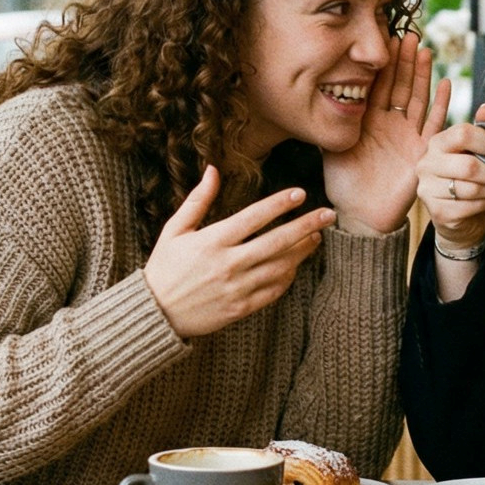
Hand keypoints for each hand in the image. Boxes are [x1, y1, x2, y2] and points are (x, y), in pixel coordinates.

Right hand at [144, 166, 336, 338]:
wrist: (156, 314)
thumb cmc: (164, 267)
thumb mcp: (174, 230)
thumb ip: (198, 200)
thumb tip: (213, 170)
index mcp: (212, 241)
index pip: (253, 218)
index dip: (279, 204)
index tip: (300, 194)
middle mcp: (228, 264)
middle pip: (276, 241)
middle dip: (306, 226)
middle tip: (328, 214)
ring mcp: (237, 288)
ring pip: (280, 267)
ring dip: (302, 251)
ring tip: (317, 236)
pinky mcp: (241, 308)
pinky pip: (273, 291)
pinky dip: (288, 277)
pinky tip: (296, 264)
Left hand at [322, 33, 449, 234]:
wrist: (362, 215)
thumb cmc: (345, 185)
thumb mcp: (331, 148)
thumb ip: (330, 123)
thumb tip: (316, 96)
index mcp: (369, 121)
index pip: (378, 86)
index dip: (383, 64)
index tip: (385, 40)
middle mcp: (390, 124)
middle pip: (399, 86)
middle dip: (403, 61)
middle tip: (408, 34)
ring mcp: (408, 136)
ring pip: (416, 98)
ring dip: (421, 75)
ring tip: (424, 50)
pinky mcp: (422, 152)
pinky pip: (434, 124)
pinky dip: (441, 104)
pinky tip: (447, 83)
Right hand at [413, 102, 484, 248]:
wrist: (456, 214)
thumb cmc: (468, 177)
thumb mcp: (474, 151)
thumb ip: (481, 129)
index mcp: (436, 142)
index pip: (462, 134)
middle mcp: (426, 164)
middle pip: (469, 166)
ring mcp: (428, 189)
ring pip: (472, 189)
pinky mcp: (437, 212)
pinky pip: (471, 206)